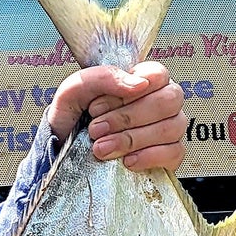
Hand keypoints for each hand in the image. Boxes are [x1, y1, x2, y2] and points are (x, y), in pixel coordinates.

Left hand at [47, 61, 185, 172]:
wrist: (62, 153)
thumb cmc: (73, 117)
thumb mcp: (75, 90)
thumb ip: (104, 77)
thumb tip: (140, 84)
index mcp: (143, 80)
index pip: (158, 74)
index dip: (128, 91)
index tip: (96, 107)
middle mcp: (161, 102)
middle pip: (169, 100)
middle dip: (127, 117)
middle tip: (97, 129)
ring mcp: (168, 128)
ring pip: (171, 127)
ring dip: (132, 139)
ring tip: (102, 147)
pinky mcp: (169, 155)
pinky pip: (174, 153)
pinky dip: (149, 157)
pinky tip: (127, 160)